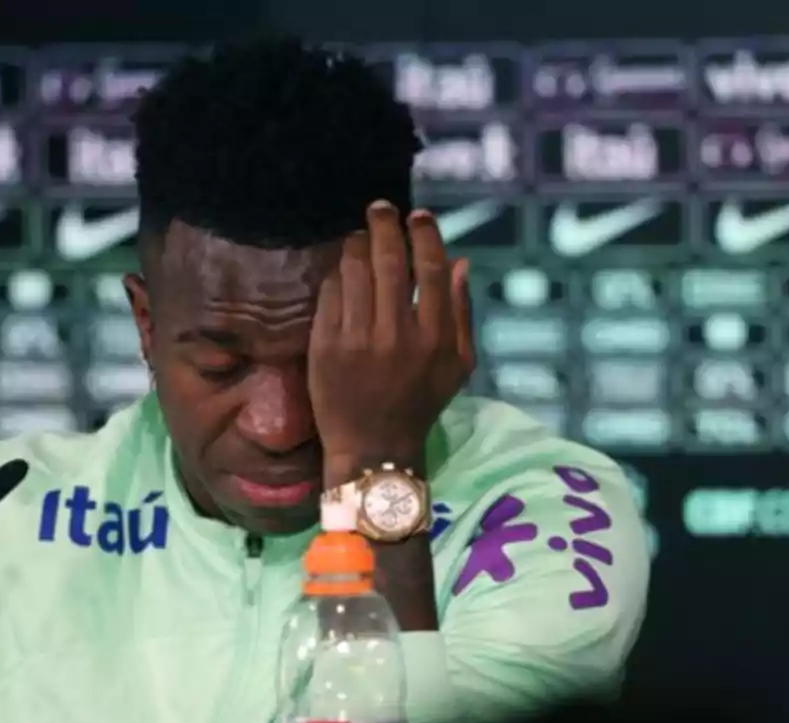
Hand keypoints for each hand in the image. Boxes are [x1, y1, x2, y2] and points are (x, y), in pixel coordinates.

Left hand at [309, 199, 474, 482]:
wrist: (374, 447)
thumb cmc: (420, 402)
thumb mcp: (458, 364)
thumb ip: (461, 312)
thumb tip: (461, 262)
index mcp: (434, 337)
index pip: (430, 269)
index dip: (424, 235)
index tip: (418, 216)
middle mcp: (397, 334)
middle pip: (390, 261)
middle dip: (385, 226)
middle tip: (380, 208)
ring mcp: (359, 339)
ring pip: (356, 270)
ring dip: (358, 243)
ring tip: (359, 235)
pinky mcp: (326, 346)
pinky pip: (331, 293)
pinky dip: (338, 274)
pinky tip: (342, 269)